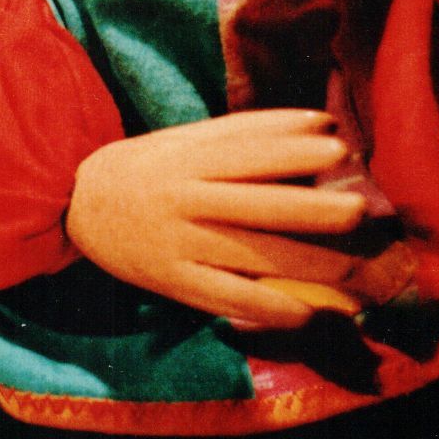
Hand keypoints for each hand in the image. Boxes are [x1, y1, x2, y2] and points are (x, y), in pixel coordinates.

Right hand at [65, 108, 368, 329]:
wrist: (77, 206)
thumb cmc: (152, 166)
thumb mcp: (188, 139)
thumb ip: (249, 134)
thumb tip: (322, 124)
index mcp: (188, 156)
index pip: (247, 152)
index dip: (293, 148)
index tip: (340, 147)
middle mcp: (184, 199)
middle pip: (255, 206)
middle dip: (312, 209)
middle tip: (361, 210)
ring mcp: (178, 244)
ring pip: (249, 256)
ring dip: (305, 265)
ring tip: (352, 269)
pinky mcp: (172, 282)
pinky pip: (224, 298)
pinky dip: (266, 308)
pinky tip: (305, 314)